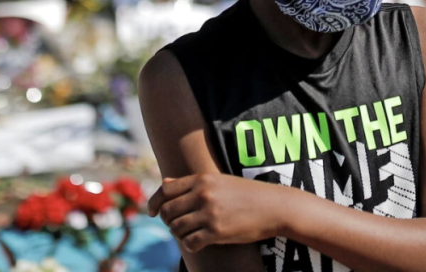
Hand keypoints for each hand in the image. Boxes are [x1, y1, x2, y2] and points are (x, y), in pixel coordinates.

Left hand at [146, 173, 286, 252]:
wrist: (274, 206)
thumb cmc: (247, 194)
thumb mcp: (219, 181)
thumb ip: (191, 183)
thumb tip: (164, 183)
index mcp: (202, 179)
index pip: (165, 190)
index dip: (154, 202)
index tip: (151, 211)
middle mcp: (203, 194)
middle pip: (168, 211)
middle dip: (168, 221)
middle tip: (176, 225)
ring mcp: (209, 213)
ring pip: (177, 228)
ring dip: (179, 234)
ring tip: (189, 234)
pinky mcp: (217, 232)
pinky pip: (190, 242)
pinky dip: (190, 245)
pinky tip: (198, 243)